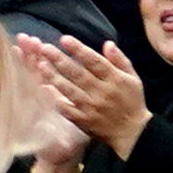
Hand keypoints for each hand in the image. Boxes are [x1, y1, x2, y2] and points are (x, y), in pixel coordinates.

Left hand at [15, 25, 150, 160]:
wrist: (132, 133)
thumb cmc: (132, 102)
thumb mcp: (133, 78)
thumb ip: (120, 60)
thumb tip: (107, 43)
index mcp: (115, 80)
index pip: (95, 61)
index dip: (79, 50)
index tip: (64, 39)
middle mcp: (102, 93)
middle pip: (78, 74)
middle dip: (60, 59)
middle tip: (44, 48)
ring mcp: (91, 108)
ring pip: (70, 90)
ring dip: (54, 77)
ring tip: (40, 64)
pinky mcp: (83, 120)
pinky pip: (67, 108)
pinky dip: (55, 99)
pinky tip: (43, 88)